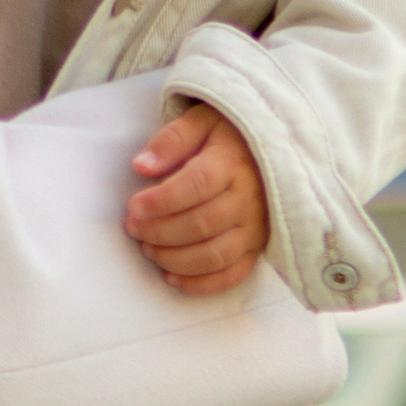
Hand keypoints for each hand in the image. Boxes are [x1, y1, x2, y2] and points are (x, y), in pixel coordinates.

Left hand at [126, 104, 269, 295]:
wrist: (273, 148)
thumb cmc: (228, 135)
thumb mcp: (201, 121)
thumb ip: (171, 140)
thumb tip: (141, 166)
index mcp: (232, 162)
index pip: (197, 185)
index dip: (162, 200)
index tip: (134, 206)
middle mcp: (248, 198)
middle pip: (203, 224)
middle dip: (160, 231)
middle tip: (132, 228)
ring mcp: (256, 227)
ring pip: (215, 254)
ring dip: (174, 259)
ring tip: (147, 248)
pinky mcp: (257, 248)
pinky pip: (233, 275)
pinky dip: (201, 284)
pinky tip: (171, 277)